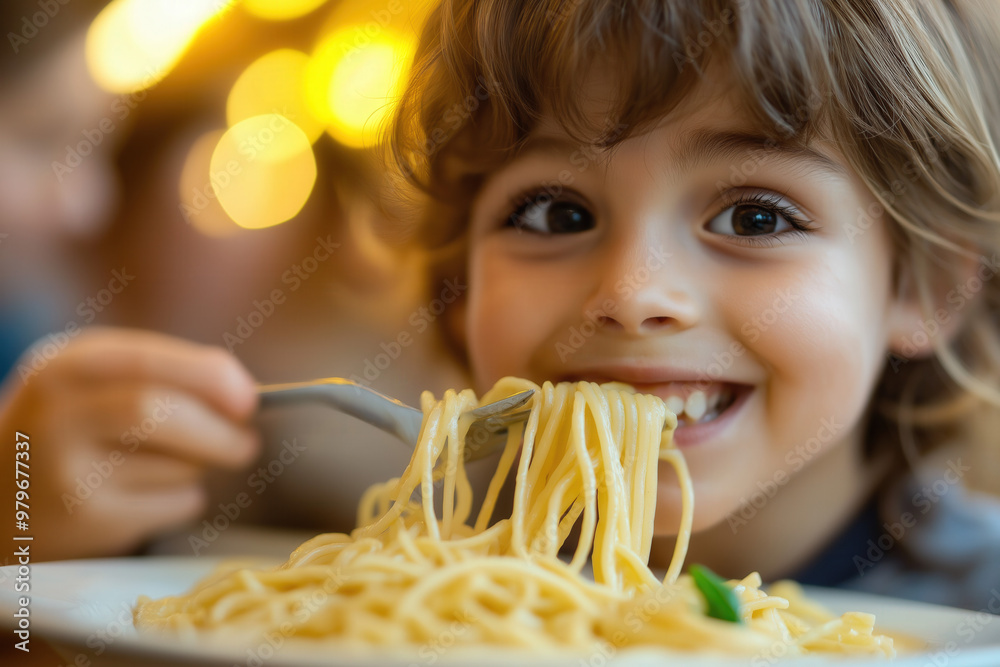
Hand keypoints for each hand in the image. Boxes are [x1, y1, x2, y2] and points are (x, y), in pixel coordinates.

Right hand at [0, 327, 258, 560]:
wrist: (6, 498)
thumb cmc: (80, 427)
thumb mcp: (100, 381)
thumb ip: (166, 374)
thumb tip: (245, 397)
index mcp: (64, 367)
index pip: (145, 362)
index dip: (208, 377)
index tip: (248, 398)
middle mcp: (57, 418)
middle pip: (157, 414)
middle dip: (218, 431)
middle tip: (245, 444)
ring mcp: (68, 475)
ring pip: (178, 465)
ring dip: (197, 466)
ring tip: (162, 463)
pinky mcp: (89, 524)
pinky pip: (175, 505)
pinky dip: (184, 499)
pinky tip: (146, 495)